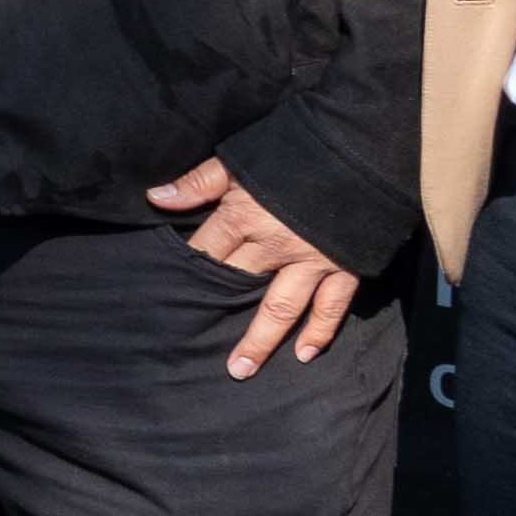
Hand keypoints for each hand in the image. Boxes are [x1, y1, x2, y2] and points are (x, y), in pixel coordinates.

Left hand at [148, 157, 360, 371]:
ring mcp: (311, 260)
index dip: (190, 272)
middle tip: (198, 347)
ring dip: (262, 340)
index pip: (207, 252)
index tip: (171, 298)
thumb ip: (198, 182)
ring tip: (243, 369)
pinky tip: (305, 354)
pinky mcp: (345, 266)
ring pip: (281, 308)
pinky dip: (320, 331)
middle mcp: (275, 245)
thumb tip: (156, 198)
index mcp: (244, 216)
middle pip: (238, 287)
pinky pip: (332, 305)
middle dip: (217, 316)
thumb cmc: (295, 151)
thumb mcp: (240, 159)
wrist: (359, 147)